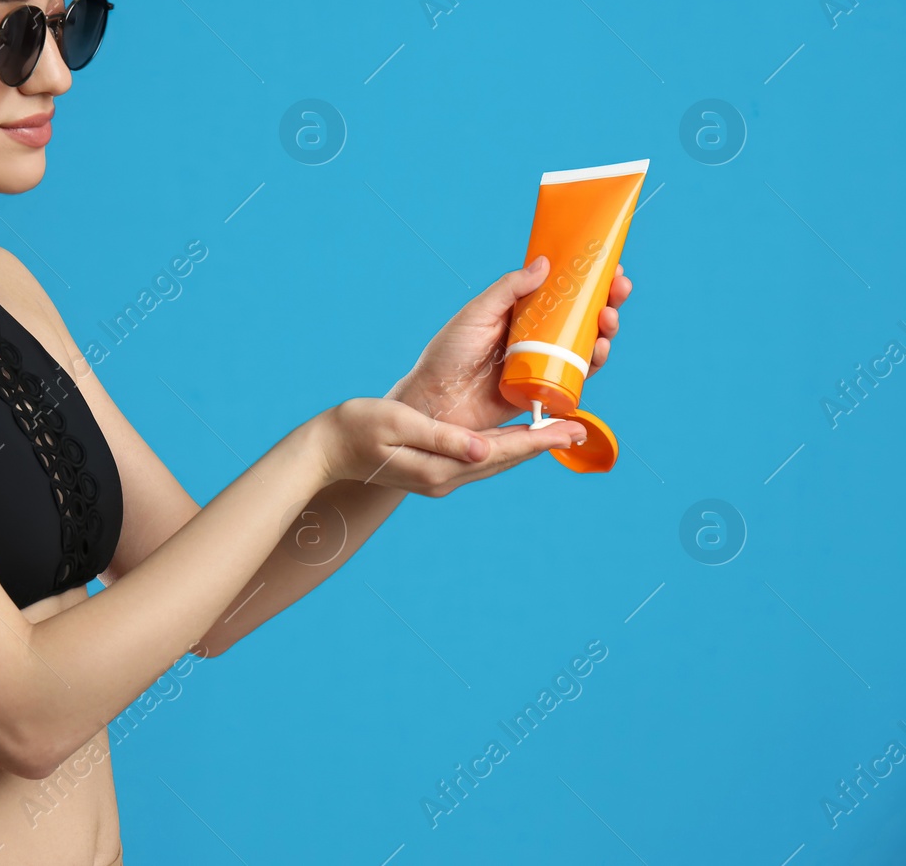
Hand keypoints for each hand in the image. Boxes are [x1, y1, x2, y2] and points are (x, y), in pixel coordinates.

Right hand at [318, 396, 586, 497]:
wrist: (325, 452)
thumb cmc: (355, 429)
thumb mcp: (398, 426)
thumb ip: (442, 438)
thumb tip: (483, 449)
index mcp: (441, 467)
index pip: (501, 450)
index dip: (539, 439)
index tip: (572, 428)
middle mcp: (446, 479)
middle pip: (505, 459)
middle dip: (543, 444)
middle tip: (580, 429)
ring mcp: (439, 479)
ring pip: (495, 461)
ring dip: (526, 447)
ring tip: (556, 432)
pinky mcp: (433, 472)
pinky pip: (479, 460)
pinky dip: (503, 447)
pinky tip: (513, 438)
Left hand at [385, 256, 633, 430]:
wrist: (434, 405)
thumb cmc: (447, 356)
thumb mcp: (476, 315)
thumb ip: (508, 290)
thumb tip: (544, 263)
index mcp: (518, 314)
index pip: (560, 292)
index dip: (587, 280)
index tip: (610, 265)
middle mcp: (534, 337)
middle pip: (580, 317)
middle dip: (605, 301)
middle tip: (619, 289)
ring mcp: (541, 363)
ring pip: (584, 345)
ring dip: (604, 331)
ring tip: (608, 319)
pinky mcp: (544, 390)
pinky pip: (576, 376)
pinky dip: (594, 363)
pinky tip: (600, 350)